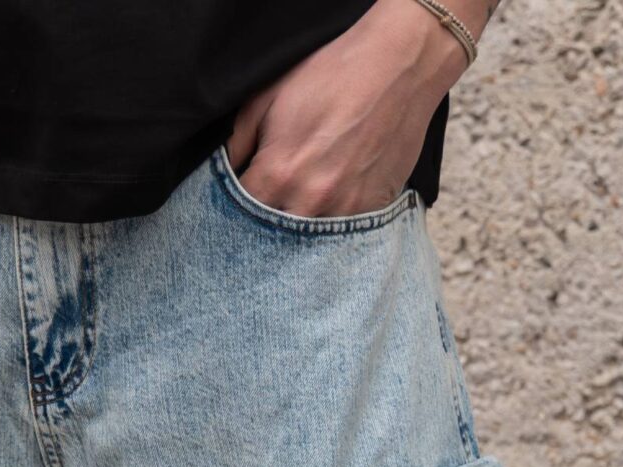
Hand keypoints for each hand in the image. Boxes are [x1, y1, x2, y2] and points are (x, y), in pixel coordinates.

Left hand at [226, 0, 468, 217]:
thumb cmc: (332, 74)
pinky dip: (330, 228)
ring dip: (297, 234)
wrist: (399, 65)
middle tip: (265, 215)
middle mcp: (309, 201)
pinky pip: (341, 236)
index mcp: (277, 174)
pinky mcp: (372, 211)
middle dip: (263, 231)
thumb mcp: (268, 97)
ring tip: (299, 210)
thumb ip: (237, 141)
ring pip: (306, 244)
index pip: (238, 217)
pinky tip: (329, 206)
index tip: (237, 207)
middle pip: (271, 239)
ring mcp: (343, 211)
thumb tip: (223, 172)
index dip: (232, 213)